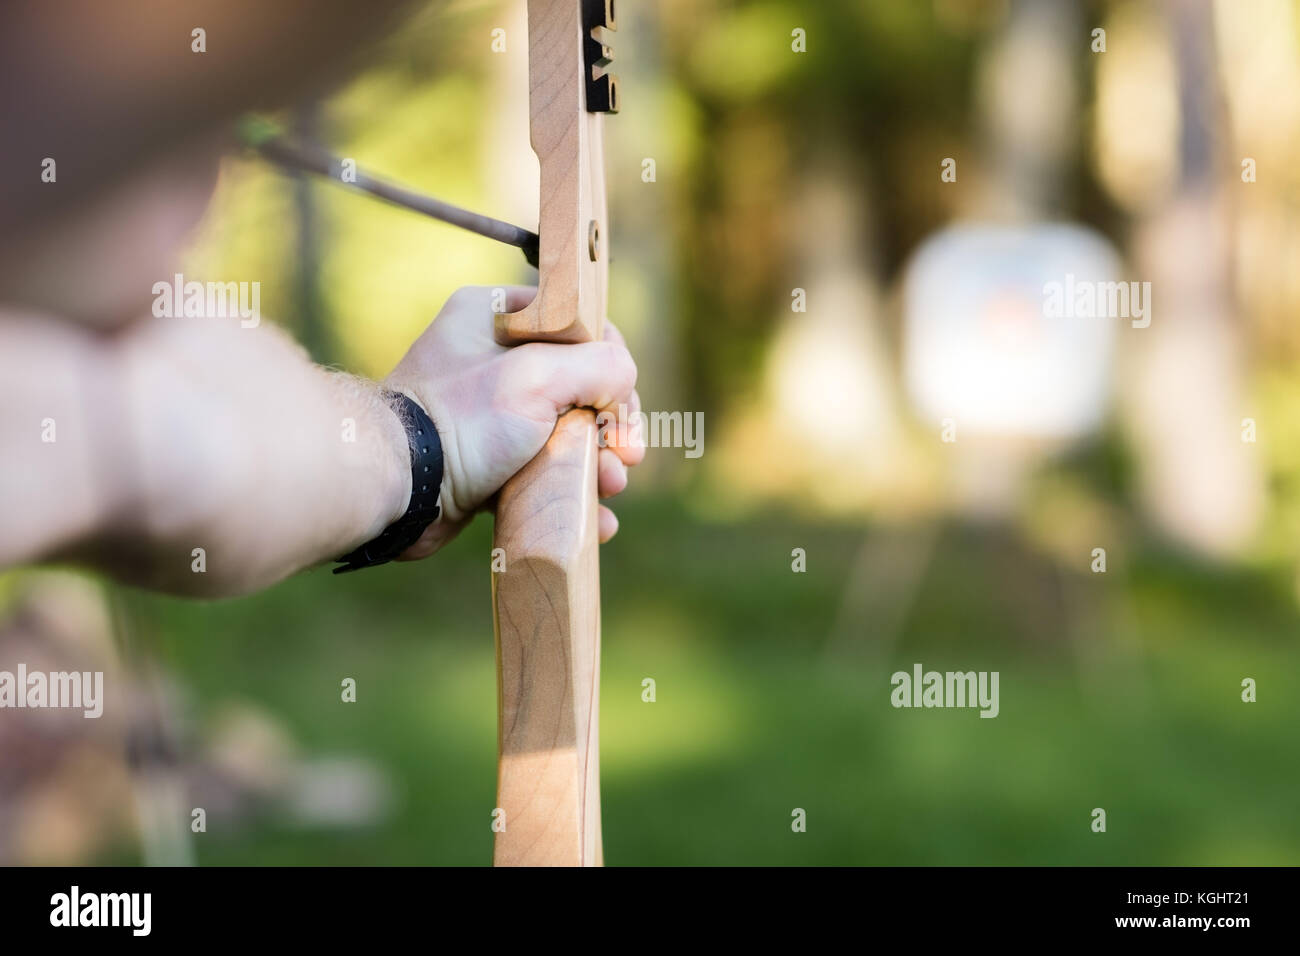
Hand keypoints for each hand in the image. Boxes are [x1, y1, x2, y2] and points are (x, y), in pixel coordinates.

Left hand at [385, 286, 643, 555]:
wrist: (398, 490)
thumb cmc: (460, 423)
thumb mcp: (539, 378)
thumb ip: (597, 366)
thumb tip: (624, 378)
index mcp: (498, 317)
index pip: (579, 328)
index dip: (613, 369)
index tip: (625, 409)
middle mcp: (491, 358)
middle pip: (579, 386)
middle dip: (609, 428)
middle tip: (624, 459)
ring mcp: (488, 413)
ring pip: (565, 434)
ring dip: (597, 465)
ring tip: (608, 492)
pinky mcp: (485, 462)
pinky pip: (541, 472)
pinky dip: (569, 493)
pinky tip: (596, 521)